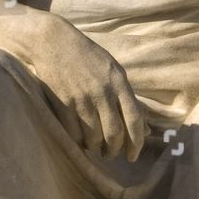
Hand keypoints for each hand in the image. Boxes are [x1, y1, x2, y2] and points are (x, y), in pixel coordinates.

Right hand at [27, 20, 146, 161]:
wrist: (52, 41)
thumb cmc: (87, 57)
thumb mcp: (114, 71)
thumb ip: (130, 99)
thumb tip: (145, 129)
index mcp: (119, 83)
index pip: (134, 121)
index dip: (136, 143)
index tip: (133, 156)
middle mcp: (102, 92)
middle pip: (114, 133)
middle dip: (114, 150)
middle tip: (110, 154)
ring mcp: (82, 98)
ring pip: (93, 137)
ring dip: (95, 148)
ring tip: (95, 147)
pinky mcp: (63, 103)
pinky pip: (73, 133)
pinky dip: (78, 141)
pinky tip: (80, 140)